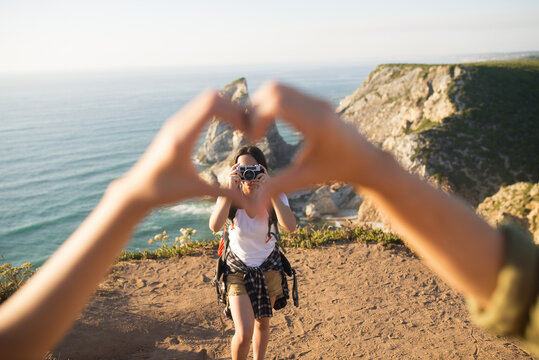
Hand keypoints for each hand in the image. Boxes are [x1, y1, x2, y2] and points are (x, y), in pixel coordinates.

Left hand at [117, 91, 249, 208]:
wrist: (136, 190)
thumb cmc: (163, 192)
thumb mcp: (196, 191)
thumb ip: (225, 194)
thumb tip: (252, 206)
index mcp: (182, 136)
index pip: (211, 106)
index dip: (234, 112)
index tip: (246, 130)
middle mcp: (177, 124)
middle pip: (211, 97)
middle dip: (233, 108)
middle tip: (246, 127)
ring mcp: (175, 123)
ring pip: (205, 99)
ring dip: (225, 108)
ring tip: (239, 127)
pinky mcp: (175, 126)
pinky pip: (199, 107)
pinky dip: (216, 111)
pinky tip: (225, 127)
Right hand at [248, 82, 386, 203]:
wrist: (364, 160)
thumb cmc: (335, 171)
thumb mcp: (304, 180)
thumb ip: (277, 190)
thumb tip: (254, 212)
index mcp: (315, 123)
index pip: (277, 104)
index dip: (257, 118)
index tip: (254, 139)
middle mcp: (317, 106)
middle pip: (274, 90)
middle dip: (255, 108)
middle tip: (251, 132)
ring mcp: (317, 100)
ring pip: (278, 87)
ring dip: (261, 104)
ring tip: (258, 129)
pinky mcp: (316, 101)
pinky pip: (286, 93)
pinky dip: (271, 103)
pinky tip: (269, 125)